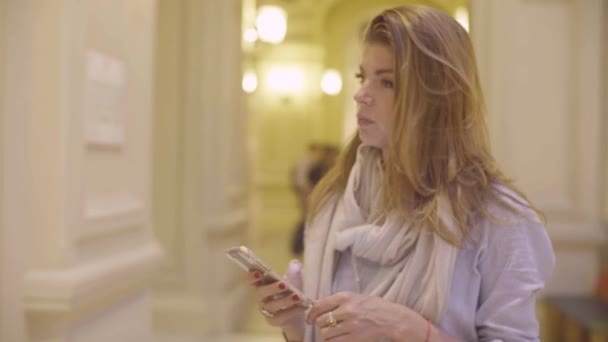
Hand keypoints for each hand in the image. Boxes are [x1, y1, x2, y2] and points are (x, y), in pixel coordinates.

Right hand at [244, 260, 305, 339]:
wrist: (297, 310)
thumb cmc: (290, 291)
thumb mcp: (294, 280)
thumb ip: (294, 272)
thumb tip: (295, 263)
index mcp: (263, 284)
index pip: (251, 280)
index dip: (251, 276)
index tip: (258, 273)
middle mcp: (262, 297)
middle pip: (260, 293)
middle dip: (271, 288)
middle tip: (284, 284)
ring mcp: (267, 310)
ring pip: (272, 306)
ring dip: (285, 300)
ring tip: (297, 296)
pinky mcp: (274, 321)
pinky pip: (281, 317)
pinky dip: (292, 311)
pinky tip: (302, 307)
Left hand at [306, 292, 427, 341]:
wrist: (391, 318)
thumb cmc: (372, 306)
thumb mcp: (355, 297)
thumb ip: (337, 301)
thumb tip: (316, 306)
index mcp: (345, 297)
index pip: (319, 305)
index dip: (311, 313)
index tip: (309, 318)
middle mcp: (346, 310)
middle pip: (320, 320)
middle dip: (319, 324)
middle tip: (323, 325)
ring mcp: (351, 325)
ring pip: (325, 333)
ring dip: (325, 334)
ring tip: (332, 332)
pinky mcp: (355, 338)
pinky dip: (332, 341)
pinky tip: (337, 338)